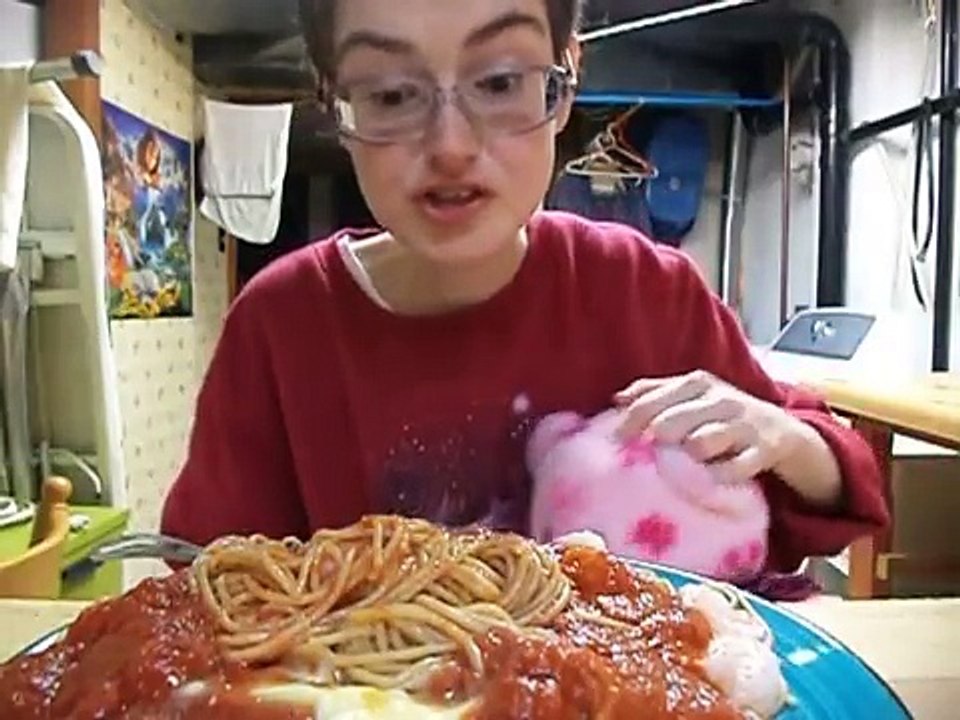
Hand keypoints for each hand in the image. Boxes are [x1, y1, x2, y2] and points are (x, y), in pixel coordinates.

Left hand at [614, 370, 805, 485]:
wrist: (781, 430)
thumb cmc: (721, 414)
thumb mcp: (691, 396)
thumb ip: (654, 392)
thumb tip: (617, 398)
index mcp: (698, 382)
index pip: (651, 401)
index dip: (629, 423)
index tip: (616, 441)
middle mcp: (721, 399)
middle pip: (669, 424)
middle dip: (655, 441)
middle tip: (651, 455)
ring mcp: (744, 424)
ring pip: (699, 444)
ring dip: (686, 459)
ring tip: (685, 465)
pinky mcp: (764, 450)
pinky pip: (731, 470)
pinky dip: (717, 477)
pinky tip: (709, 480)